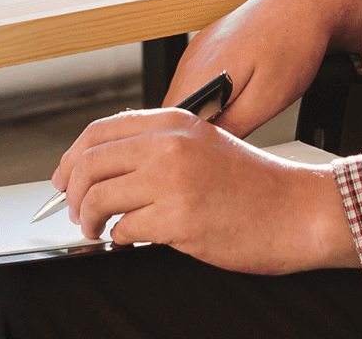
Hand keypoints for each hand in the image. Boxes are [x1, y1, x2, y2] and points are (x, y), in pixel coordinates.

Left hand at [50, 108, 356, 272]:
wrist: (297, 211)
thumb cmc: (255, 185)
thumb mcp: (204, 145)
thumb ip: (159, 146)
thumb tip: (108, 166)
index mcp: (174, 122)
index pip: (100, 131)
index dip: (71, 157)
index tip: (64, 178)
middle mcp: (169, 144)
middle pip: (89, 162)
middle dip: (72, 194)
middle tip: (78, 213)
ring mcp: (173, 180)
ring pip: (98, 196)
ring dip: (89, 220)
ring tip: (98, 231)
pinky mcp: (178, 218)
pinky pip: (124, 229)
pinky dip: (119, 238)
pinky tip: (130, 239)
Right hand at [165, 0, 361, 138]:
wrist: (304, 3)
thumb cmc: (291, 45)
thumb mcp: (267, 99)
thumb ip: (232, 126)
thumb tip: (208, 150)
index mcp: (200, 73)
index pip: (169, 123)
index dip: (184, 144)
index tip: (207, 154)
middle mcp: (191, 60)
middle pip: (174, 112)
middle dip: (194, 132)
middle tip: (226, 142)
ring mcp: (197, 51)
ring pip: (186, 97)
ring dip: (203, 114)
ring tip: (234, 119)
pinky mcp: (207, 47)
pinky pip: (197, 80)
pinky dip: (210, 96)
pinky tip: (235, 98)